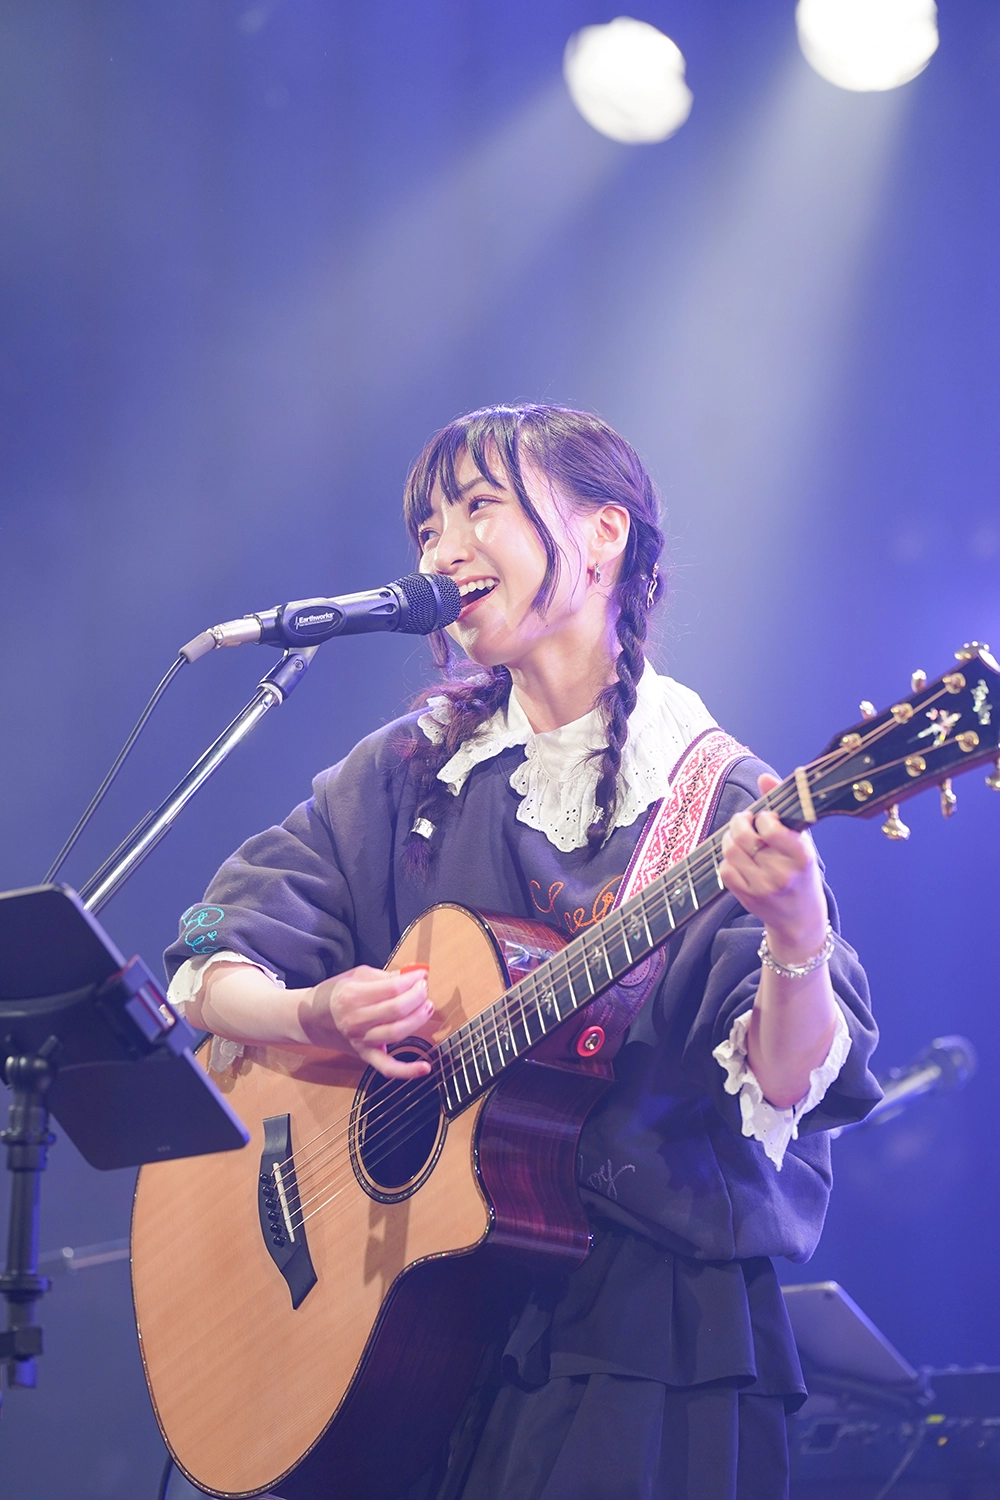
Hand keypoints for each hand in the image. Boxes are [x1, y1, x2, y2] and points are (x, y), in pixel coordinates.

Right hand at [302, 965, 434, 1079]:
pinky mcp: (365, 1055)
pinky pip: (387, 1067)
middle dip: (418, 996)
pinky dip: (407, 1071)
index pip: (393, 987)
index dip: (413, 980)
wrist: (310, 1018)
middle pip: (397, 1009)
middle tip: (424, 989)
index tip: (422, 975)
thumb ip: (384, 976)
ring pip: (397, 1032)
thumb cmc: (334, 994)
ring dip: (418, 1019)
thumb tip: (411, 976)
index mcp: (353, 995)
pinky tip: (425, 1067)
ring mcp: (361, 1039)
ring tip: (427, 1007)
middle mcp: (356, 1019)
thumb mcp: (356, 976)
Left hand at [719, 773, 828, 963]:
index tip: (766, 818)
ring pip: (731, 851)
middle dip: (740, 822)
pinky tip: (738, 858)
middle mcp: (783, 874)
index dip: (763, 818)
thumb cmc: (801, 872)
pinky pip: (725, 869)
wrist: (801, 918)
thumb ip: (785, 807)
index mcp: (802, 857)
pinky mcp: (747, 898)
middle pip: (744, 838)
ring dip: (730, 837)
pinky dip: (727, 859)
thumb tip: (764, 777)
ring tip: (739, 836)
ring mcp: (763, 888)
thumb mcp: (802, 840)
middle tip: (745, 820)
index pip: (771, 829)